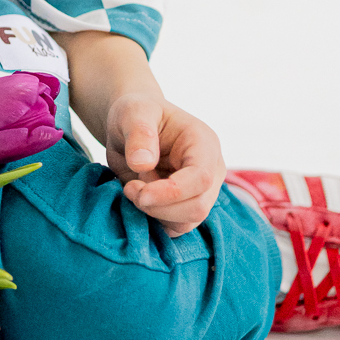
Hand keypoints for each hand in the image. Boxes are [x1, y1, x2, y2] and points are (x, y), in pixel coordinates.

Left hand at [105, 94, 226, 237]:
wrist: (131, 125)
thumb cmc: (136, 113)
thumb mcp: (132, 112)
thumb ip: (139, 134)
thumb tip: (143, 164)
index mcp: (203, 144)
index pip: (202, 178)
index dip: (171, 193)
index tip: (138, 192)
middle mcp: (210, 170)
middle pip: (198, 207)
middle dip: (159, 206)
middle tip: (129, 189)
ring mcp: (201, 191)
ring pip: (187, 222)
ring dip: (154, 214)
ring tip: (131, 189)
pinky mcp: (185, 206)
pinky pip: (175, 227)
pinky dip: (153, 222)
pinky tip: (137, 200)